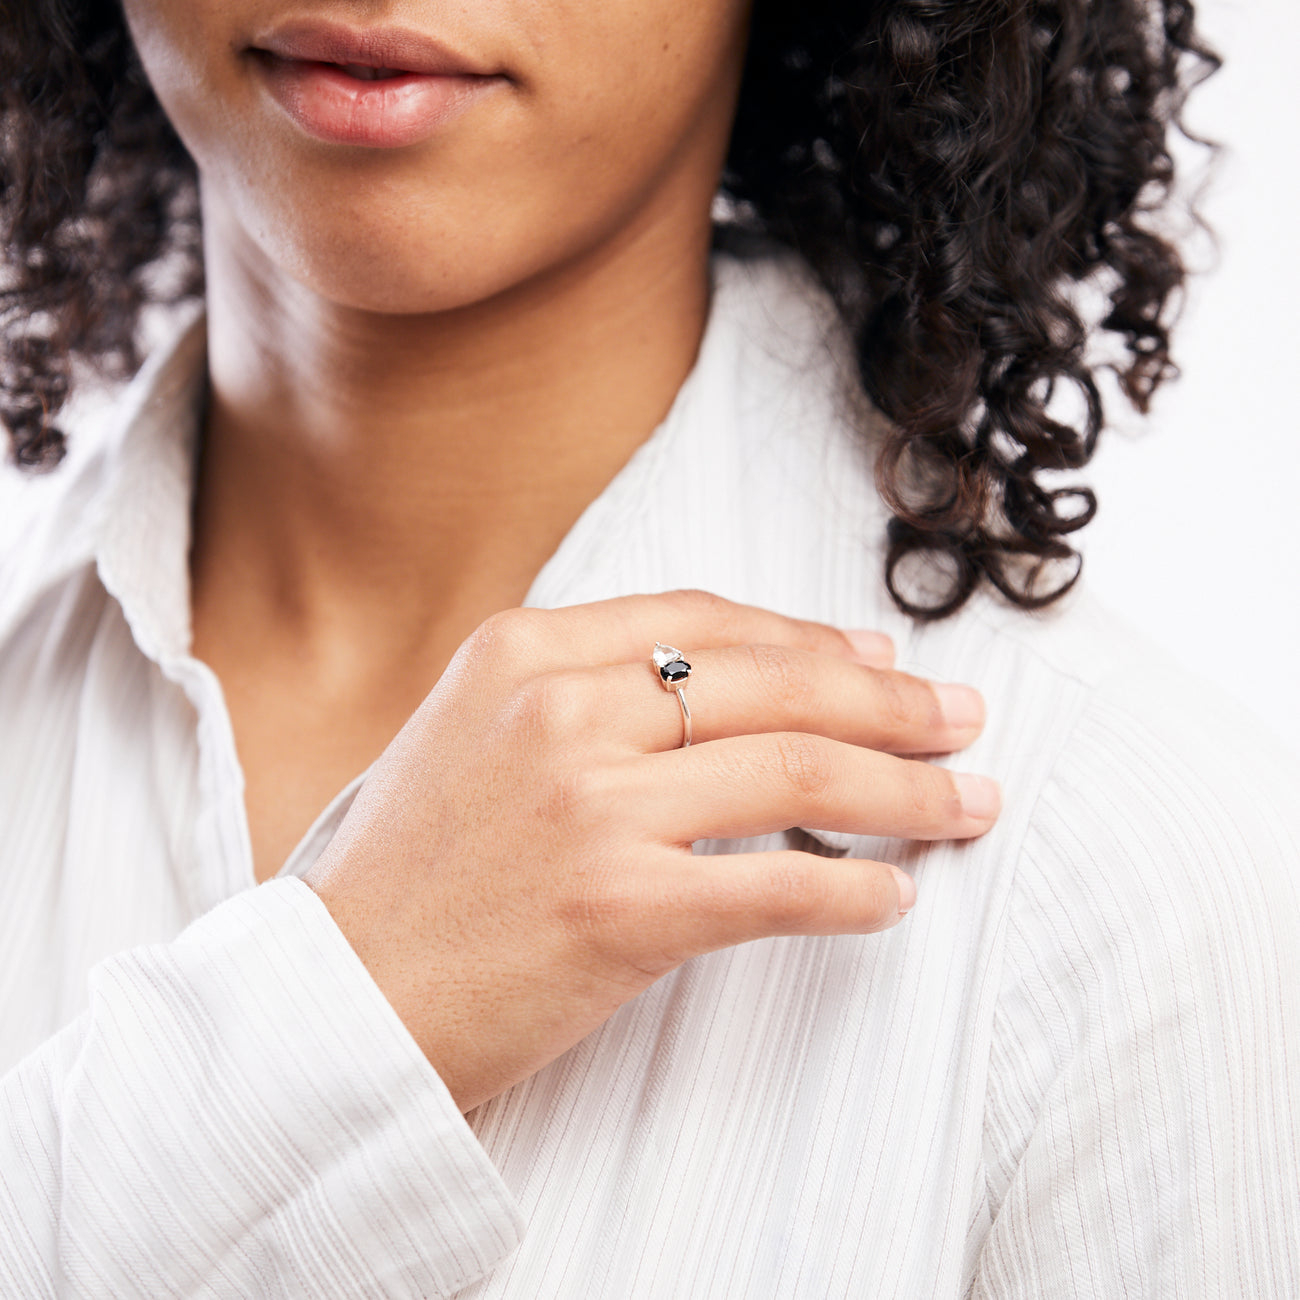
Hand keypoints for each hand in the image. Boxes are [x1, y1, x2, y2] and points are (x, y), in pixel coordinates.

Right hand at [304, 589, 999, 1111]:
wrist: (336, 999)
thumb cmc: (409, 873)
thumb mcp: (474, 733)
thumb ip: (582, 691)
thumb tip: (730, 692)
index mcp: (524, 653)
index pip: (705, 622)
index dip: (811, 640)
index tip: (878, 666)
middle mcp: (564, 711)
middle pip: (776, 687)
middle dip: (892, 707)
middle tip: (960, 721)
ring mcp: (593, 806)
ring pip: (800, 776)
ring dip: (905, 791)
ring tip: (964, 802)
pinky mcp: (620, 907)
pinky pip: (780, 888)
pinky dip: (855, 890)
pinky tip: (891, 896)